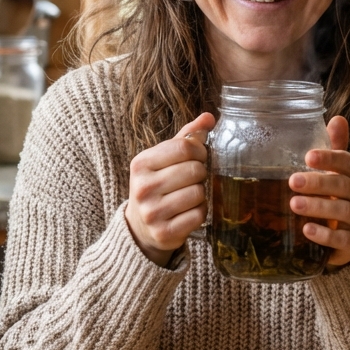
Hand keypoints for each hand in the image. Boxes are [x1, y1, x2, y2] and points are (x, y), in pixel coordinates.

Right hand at [124, 112, 215, 266]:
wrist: (140, 227)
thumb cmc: (157, 184)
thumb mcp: (164, 158)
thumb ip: (186, 136)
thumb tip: (209, 117)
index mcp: (141, 164)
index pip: (184, 147)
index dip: (200, 150)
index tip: (199, 156)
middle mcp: (143, 188)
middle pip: (194, 170)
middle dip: (201, 172)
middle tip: (194, 178)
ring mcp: (152, 212)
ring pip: (198, 193)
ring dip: (201, 193)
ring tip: (189, 195)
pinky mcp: (164, 233)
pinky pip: (198, 215)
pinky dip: (200, 212)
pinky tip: (188, 211)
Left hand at [289, 116, 349, 267]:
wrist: (346, 241)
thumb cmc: (338, 200)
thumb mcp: (336, 174)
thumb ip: (335, 149)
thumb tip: (337, 118)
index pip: (348, 163)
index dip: (330, 158)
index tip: (307, 156)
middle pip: (344, 186)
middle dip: (318, 182)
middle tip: (292, 181)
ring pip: (343, 211)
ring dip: (318, 207)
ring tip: (294, 204)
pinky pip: (341, 239)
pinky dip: (324, 235)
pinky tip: (306, 230)